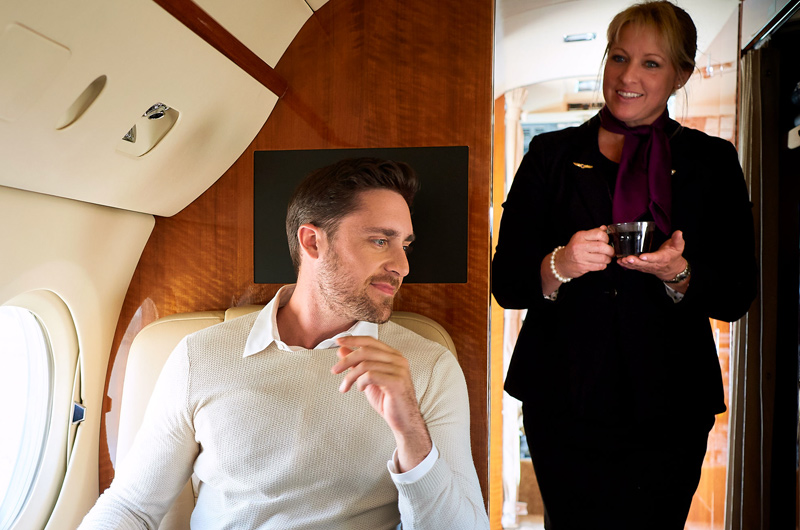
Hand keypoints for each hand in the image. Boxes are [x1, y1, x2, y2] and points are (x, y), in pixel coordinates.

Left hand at [331, 335, 430, 470]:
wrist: (404, 421)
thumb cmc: (388, 401)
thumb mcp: (369, 380)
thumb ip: (357, 364)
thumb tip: (342, 350)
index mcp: (393, 356)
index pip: (371, 341)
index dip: (353, 339)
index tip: (338, 341)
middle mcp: (398, 359)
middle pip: (366, 351)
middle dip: (346, 360)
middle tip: (334, 370)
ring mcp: (399, 370)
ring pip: (366, 364)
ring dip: (350, 376)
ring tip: (344, 387)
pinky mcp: (396, 382)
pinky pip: (370, 375)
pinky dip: (360, 382)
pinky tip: (360, 389)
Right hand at [557, 226, 615, 278]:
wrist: (562, 262)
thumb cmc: (574, 248)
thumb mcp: (581, 237)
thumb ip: (593, 232)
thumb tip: (605, 228)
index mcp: (580, 236)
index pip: (599, 234)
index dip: (607, 238)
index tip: (607, 241)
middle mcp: (579, 246)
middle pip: (602, 247)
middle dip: (610, 250)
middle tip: (611, 252)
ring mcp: (580, 257)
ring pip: (603, 258)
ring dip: (608, 259)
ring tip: (607, 258)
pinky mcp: (582, 266)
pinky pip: (599, 266)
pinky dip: (603, 265)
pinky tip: (601, 263)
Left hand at [618, 230, 687, 281]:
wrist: (671, 268)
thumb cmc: (673, 255)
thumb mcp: (678, 247)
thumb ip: (677, 239)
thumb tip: (679, 232)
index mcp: (663, 258)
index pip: (656, 258)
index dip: (649, 257)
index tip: (642, 256)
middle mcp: (654, 264)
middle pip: (644, 263)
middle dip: (635, 261)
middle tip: (627, 258)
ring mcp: (647, 267)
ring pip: (637, 266)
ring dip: (628, 264)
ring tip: (621, 260)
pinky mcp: (643, 268)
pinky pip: (634, 267)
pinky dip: (626, 265)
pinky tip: (619, 261)